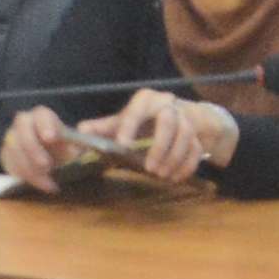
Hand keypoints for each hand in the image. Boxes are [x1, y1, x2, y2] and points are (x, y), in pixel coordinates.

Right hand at [0, 103, 76, 193]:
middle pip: (22, 129)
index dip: (44, 124)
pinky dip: (27, 177)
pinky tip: (44, 185)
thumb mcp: (79, 143)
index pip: (41, 115)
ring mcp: (13, 140)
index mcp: (43, 118)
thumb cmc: (65, 148)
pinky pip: (12, 165)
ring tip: (50, 182)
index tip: (51, 138)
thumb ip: (85, 136)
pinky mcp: (8, 157)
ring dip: (31, 167)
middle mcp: (25, 125)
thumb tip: (87, 128)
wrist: (50, 160)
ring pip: (14, 149)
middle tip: (47, 166)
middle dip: (33, 148)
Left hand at [93, 91, 233, 182]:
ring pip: (186, 136)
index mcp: (146, 100)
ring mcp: (186, 119)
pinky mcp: (198, 134)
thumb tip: (80, 131)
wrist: (180, 115)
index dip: (130, 126)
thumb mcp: (123, 120)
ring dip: (174, 159)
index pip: (137, 110)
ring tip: (162, 176)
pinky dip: (187, 166)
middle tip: (150, 169)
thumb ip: (103, 127)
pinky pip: (197, 150)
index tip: (123, 145)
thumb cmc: (144, 119)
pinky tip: (175, 178)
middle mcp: (168, 105)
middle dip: (160, 146)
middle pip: (169, 121)